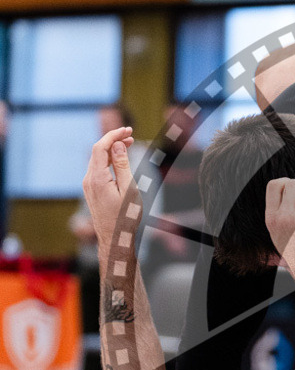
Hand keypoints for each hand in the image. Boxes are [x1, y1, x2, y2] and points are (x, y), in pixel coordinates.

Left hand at [81, 127, 136, 255]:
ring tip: (128, 145)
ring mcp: (88, 185)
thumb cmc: (125, 217)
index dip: (113, 135)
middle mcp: (89, 180)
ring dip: (111, 150)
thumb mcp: (129, 189)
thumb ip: (122, 165)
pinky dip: (108, 161)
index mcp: (97, 178)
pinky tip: (120, 161)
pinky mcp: (91, 190)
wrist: (115, 239)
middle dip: (113, 141)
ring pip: (97, 160)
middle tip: (131, 136)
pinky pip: (98, 169)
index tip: (128, 130)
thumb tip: (117, 145)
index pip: (101, 147)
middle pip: (98, 151)